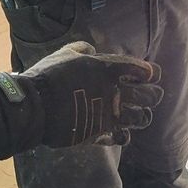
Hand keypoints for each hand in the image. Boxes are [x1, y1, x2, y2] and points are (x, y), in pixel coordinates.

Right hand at [0, 40, 162, 146]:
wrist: (33, 107)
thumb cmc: (48, 77)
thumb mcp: (65, 53)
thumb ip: (83, 49)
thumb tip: (93, 51)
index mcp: (108, 69)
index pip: (144, 70)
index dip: (150, 72)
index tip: (148, 75)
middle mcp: (114, 92)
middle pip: (151, 96)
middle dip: (153, 95)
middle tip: (149, 96)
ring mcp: (109, 114)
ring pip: (141, 119)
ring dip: (141, 117)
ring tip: (135, 115)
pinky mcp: (99, 133)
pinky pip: (123, 138)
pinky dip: (123, 135)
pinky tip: (117, 131)